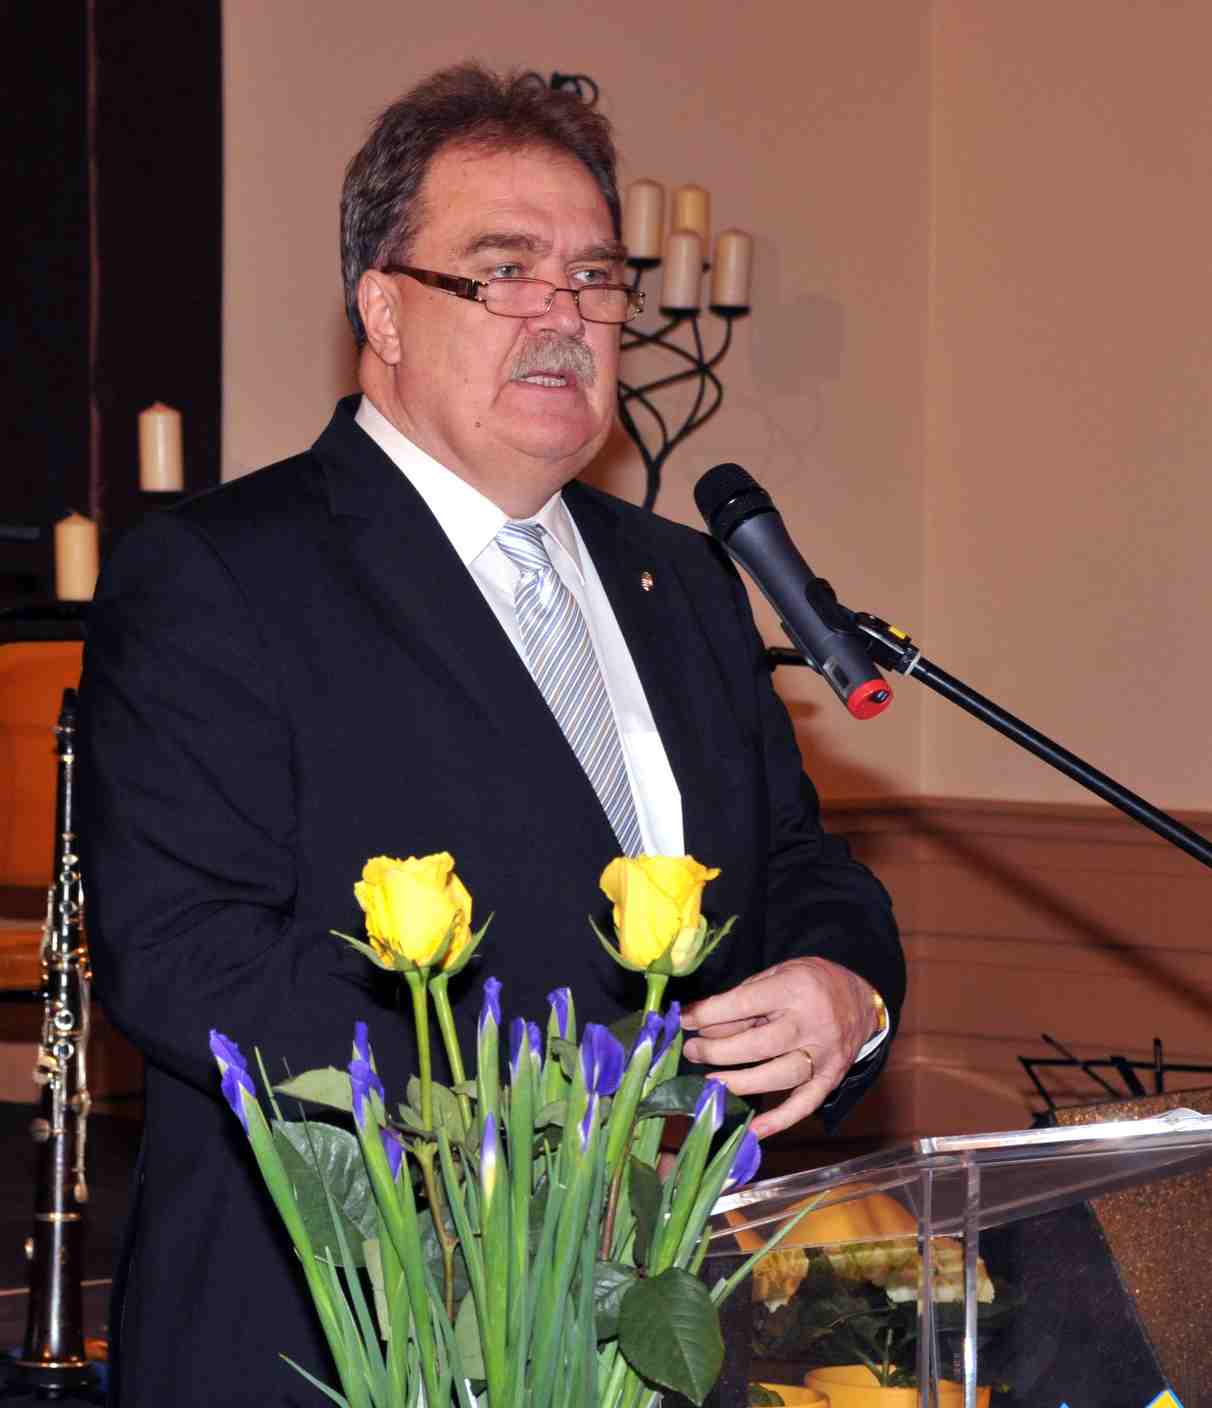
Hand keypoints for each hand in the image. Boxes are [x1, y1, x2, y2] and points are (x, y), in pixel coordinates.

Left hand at [679, 957, 878, 1138]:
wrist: (862, 996)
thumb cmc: (810, 982)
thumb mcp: (776, 973)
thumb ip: (742, 998)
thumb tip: (702, 1024)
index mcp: (794, 988)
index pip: (744, 1003)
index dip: (709, 1014)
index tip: (685, 1020)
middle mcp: (811, 1023)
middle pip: (759, 1045)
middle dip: (718, 1051)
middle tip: (693, 1052)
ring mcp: (824, 1054)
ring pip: (778, 1076)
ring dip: (740, 1083)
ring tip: (710, 1084)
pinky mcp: (831, 1078)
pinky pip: (804, 1104)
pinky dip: (778, 1121)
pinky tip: (752, 1131)